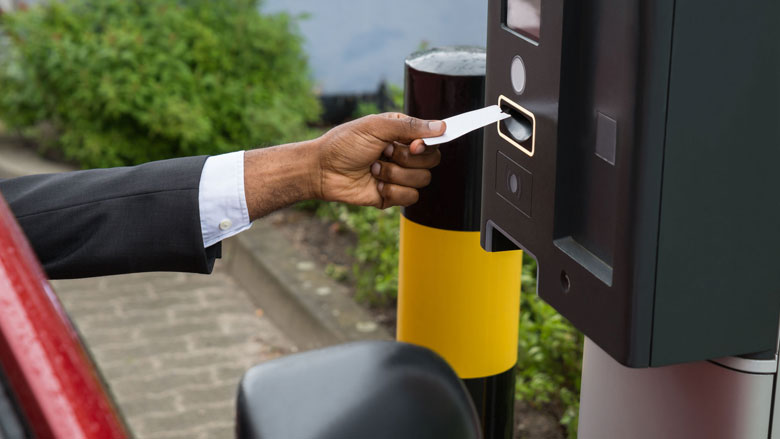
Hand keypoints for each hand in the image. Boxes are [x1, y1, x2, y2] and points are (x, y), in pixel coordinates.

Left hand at [315, 113, 444, 207]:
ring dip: (396, 174)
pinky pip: (411, 197)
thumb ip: (410, 126)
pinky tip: (376, 184)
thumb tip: (441, 127)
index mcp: (402, 133)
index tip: (414, 145)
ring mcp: (399, 175)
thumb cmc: (344, 143)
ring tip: (374, 168)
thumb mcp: (376, 126)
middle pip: (432, 160)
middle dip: (408, 159)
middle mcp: (404, 154)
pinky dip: (393, 191)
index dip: (428, 144)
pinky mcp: (393, 195)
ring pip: (423, 179)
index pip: (432, 139)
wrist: (322, 170)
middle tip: (384, 153)